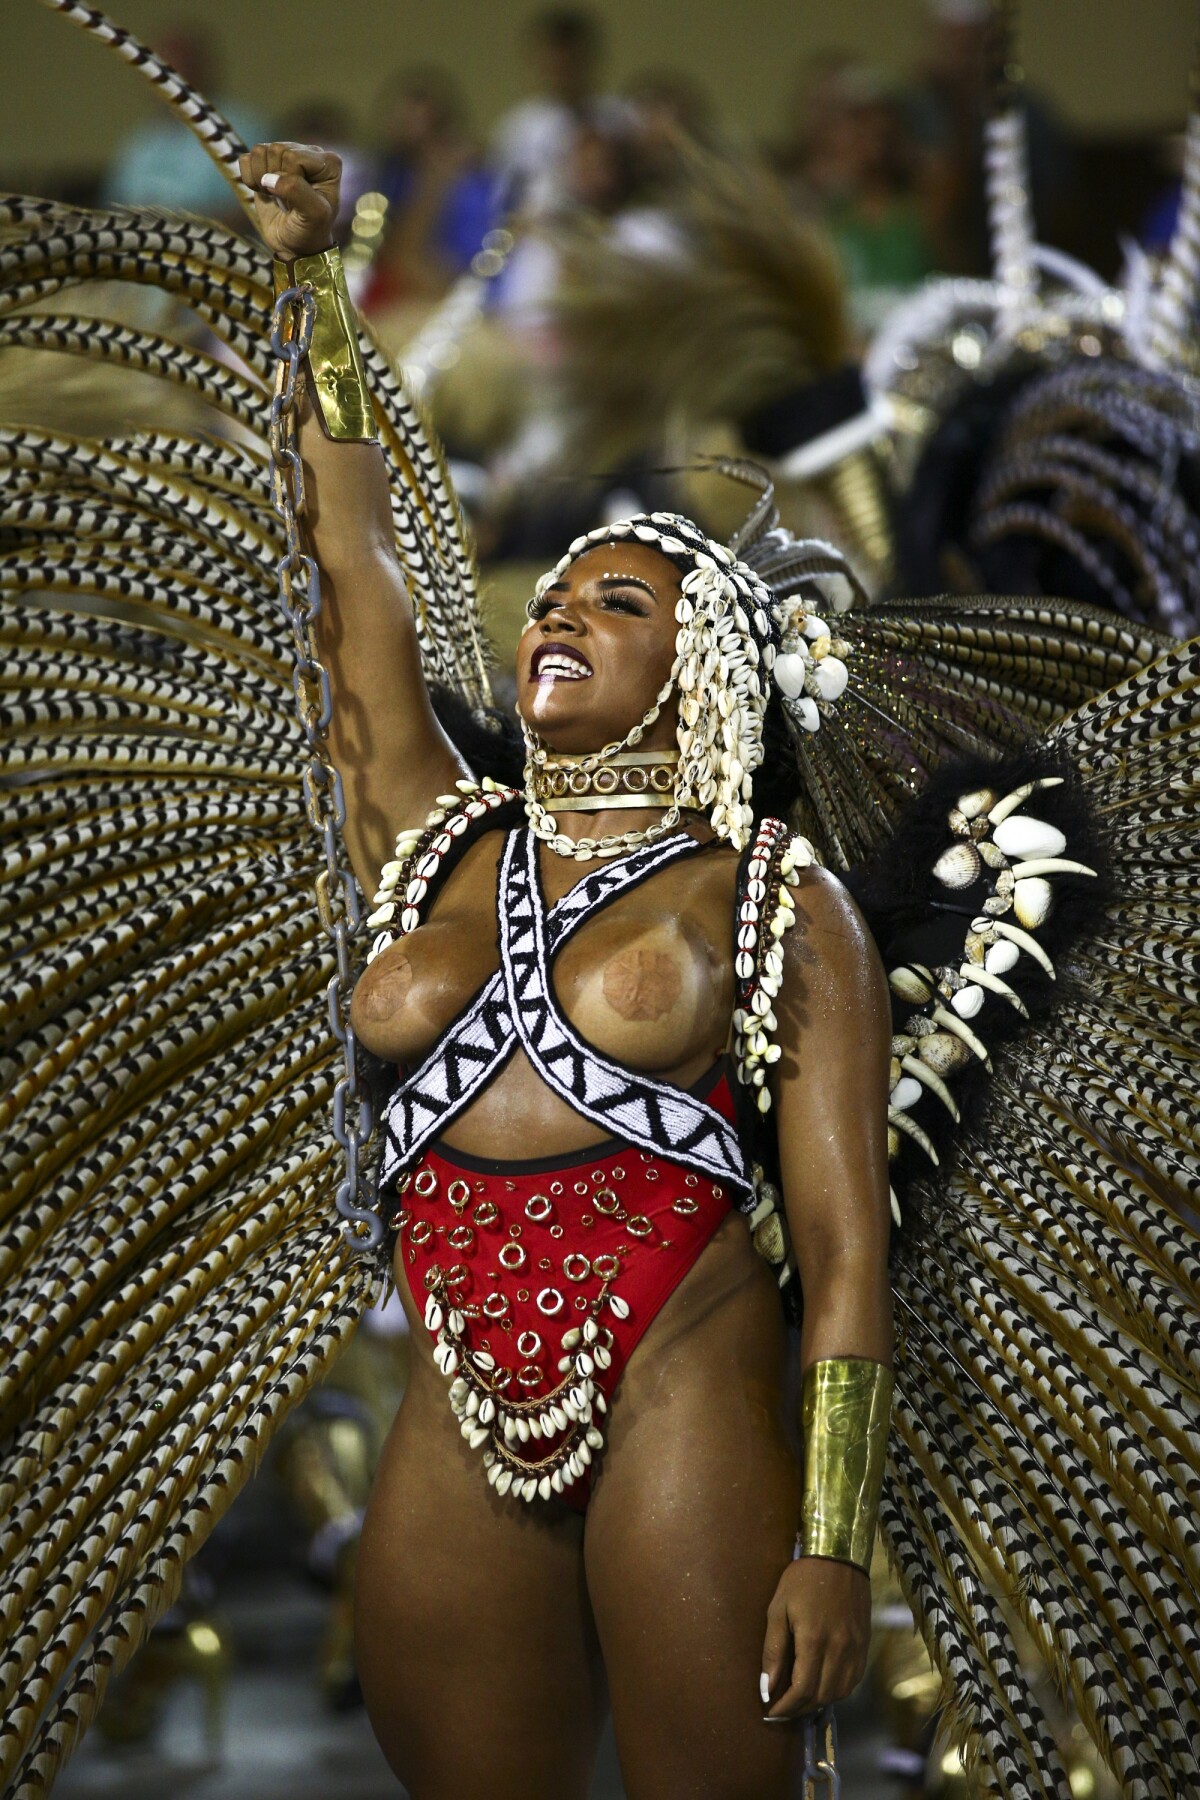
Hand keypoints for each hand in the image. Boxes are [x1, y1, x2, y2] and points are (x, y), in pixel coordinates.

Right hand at [238, 141, 341, 259]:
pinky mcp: (267, 162)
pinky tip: (264, 191)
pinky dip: (249, 178)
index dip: (291, 180)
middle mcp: (309, 153)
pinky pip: (246, 158)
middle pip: (276, 150)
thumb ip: (296, 191)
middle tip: (286, 200)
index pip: (294, 157)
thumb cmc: (310, 230)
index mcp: (329, 162)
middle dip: (275, 179)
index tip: (300, 201)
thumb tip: (269, 178)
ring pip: (260, 151)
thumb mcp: (313, 215)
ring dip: (261, 179)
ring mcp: (286, 155)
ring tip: (276, 196)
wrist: (295, 245)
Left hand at [759, 1556, 870, 1720]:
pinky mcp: (865, 1645)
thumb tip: (766, 1687)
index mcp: (814, 1640)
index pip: (802, 1691)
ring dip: (818, 1702)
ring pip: (839, 1693)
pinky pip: (853, 1681)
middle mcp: (839, 1650)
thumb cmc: (802, 1579)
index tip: (770, 1711)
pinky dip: (836, 1690)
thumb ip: (773, 1650)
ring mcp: (856, 1649)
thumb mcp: (778, 1608)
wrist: (840, 1555)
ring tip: (799, 1698)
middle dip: (798, 1709)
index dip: (785, 1707)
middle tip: (781, 1708)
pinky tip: (822, 1684)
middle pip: (821, 1697)